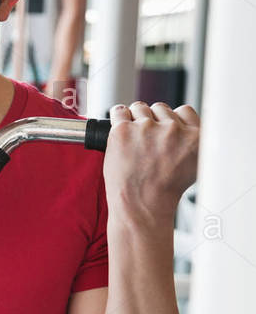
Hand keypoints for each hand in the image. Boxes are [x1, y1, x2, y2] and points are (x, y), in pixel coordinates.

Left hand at [103, 101, 199, 220]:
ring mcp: (147, 128)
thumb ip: (191, 143)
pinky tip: (119, 132)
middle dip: (152, 121)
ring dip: (134, 120)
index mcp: (195, 137)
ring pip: (139, 108)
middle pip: (160, 108)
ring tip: (132, 141)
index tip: (164, 129)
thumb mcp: (194, 166)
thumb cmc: (163, 191)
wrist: (142, 205)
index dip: (172, 120)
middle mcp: (173, 130)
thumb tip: (182, 128)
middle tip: (145, 141)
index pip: (184, 111)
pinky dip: (117, 118)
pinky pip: (118, 111)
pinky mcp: (123, 130)